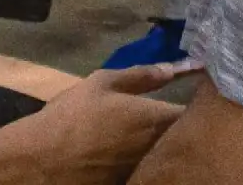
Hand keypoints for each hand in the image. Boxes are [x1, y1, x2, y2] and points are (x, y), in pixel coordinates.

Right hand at [13, 66, 186, 184]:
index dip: (199, 106)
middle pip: (185, 138)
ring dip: (167, 146)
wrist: (42, 161)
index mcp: (155, 118)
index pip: (194, 114)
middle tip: (179, 117)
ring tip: (155, 136)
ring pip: (168, 156)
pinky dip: (150, 163)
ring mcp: (145, 170)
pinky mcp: (131, 184)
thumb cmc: (73, 116)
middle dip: (187, 128)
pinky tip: (132, 155)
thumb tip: (174, 68)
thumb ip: (141, 76)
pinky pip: (150, 171)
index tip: (198, 99)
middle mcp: (158, 148)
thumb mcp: (101, 83)